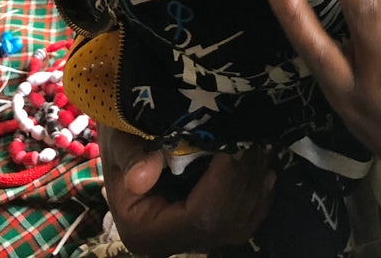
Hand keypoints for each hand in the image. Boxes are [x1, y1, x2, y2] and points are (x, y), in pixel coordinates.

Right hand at [99, 128, 274, 256]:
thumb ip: (130, 157)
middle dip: (245, 182)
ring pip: (238, 224)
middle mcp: (168, 243)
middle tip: (255, 141)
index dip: (224, 183)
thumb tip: (143, 178)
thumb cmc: (121, 137)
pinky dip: (257, 195)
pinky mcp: (206, 227)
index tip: (235, 146)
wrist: (124, 141)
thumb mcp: (118, 139)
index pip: (199, 217)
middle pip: (223, 223)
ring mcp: (189, 238)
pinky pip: (242, 221)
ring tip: (260, 148)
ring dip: (255, 185)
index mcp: (143, 231)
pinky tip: (263, 168)